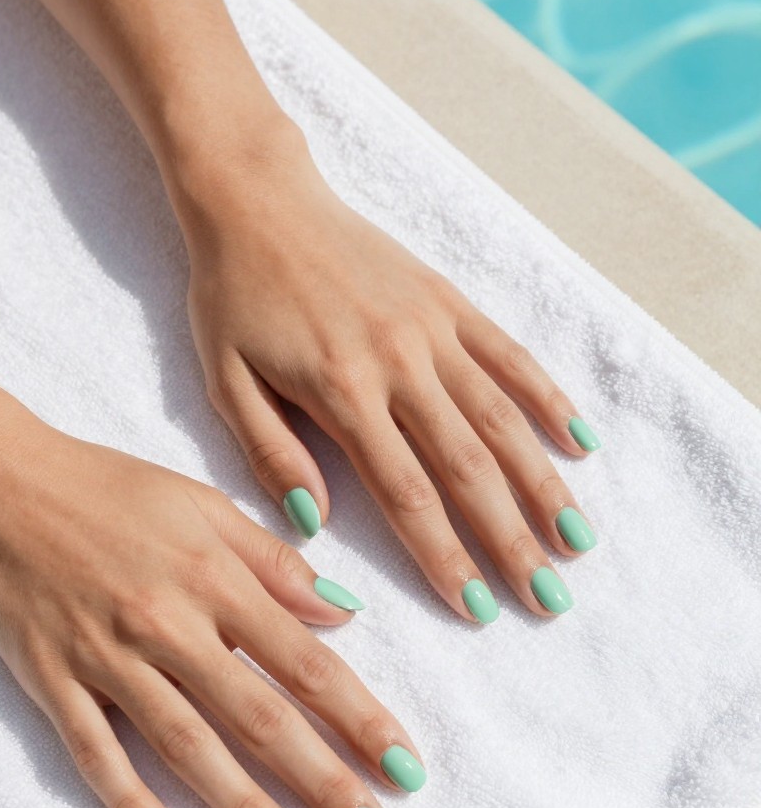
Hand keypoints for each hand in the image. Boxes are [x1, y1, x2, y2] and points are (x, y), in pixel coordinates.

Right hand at [0, 411, 424, 807]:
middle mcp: (168, 625)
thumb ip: (274, 562)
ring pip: (186, 747)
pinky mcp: (52, 681)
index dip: (361, 721)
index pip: (306, 664)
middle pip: (258, 718)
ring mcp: (107, 658)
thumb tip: (345, 610)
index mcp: (215, 579)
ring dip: (243, 807)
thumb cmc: (109, 487)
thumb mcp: (203, 505)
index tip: (406, 770)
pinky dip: (130, 802)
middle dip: (322, 783)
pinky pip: (96, 753)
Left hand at [183, 130, 600, 623]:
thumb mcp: (226, 382)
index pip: (405, 494)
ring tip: (576, 540)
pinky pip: (509, 355)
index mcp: (342, 393)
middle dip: (508, 541)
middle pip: (467, 469)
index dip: (444, 557)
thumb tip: (316, 524)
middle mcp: (399, 364)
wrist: (257, 199)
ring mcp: (432, 329)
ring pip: (501, 419)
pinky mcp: (449, 300)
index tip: (475, 608)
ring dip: (543, 484)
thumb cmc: (234, 298)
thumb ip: (273, 453)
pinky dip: (547, 398)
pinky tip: (580, 442)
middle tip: (545, 597)